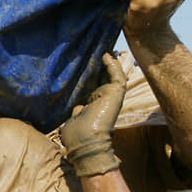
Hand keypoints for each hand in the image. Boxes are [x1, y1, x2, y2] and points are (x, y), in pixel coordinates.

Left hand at [60, 53, 125, 176]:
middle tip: (96, 48)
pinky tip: (107, 55)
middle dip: (100, 64)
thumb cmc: (76, 135)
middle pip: (103, 76)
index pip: (93, 84)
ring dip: (110, 62)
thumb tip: (77, 106)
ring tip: (105, 48)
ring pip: (112, 75)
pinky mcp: (116, 95)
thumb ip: (77, 110)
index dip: (90, 72)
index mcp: (93, 103)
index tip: (85, 59)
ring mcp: (110, 96)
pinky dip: (113, 66)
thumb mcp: (73, 119)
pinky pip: (118, 77)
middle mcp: (103, 98)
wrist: (85, 143)